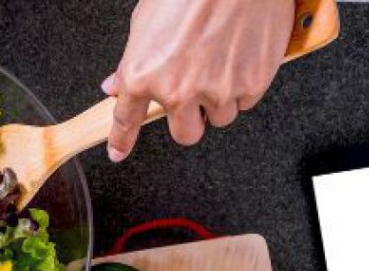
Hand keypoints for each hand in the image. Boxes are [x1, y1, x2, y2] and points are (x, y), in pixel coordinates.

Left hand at [103, 0, 294, 160]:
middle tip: (195, 91)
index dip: (121, 140)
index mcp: (145, 75)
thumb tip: (117, 85)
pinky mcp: (251, 84)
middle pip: (185, 134)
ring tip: (221, 60)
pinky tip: (240, 54)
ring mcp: (217, 91)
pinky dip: (244, 84)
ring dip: (219, 99)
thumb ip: (133, 60)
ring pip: (220, 118)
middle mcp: (179, 91)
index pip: (127, 120)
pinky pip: (246, 100)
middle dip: (188, 118)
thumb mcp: (146, 20)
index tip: (118, 151)